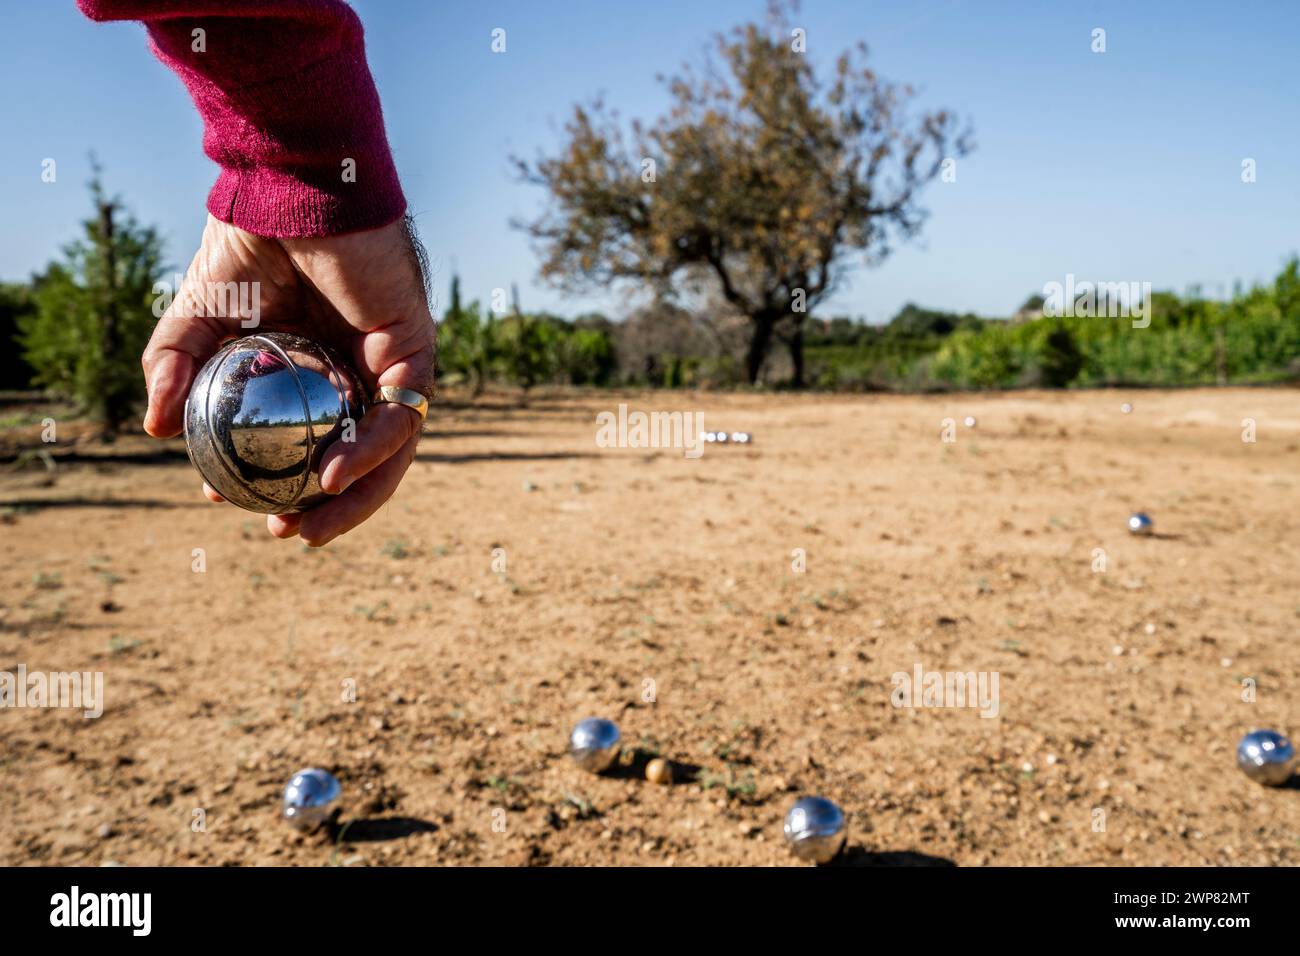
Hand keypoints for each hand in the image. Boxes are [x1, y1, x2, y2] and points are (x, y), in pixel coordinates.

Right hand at [145, 214, 435, 545]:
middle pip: (354, 455)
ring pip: (388, 449)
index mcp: (315, 364)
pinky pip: (403, 414)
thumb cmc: (252, 237)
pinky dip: (371, 449)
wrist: (289, 186)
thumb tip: (155, 429)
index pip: (304, 437)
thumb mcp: (199, 314)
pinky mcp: (416, 346)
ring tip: (307, 527)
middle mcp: (358, 368)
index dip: (273, 478)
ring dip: (353, 495)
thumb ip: (177, 365)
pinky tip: (333, 475)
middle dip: (322, 505)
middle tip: (282, 532)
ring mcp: (391, 360)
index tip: (230, 503)